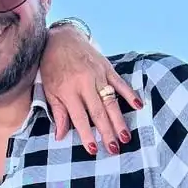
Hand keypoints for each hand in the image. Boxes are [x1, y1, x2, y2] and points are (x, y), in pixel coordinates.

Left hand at [41, 27, 142, 155]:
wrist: (61, 38)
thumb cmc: (52, 67)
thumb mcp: (49, 90)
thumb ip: (58, 112)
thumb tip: (60, 136)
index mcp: (68, 91)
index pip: (80, 117)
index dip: (87, 135)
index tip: (93, 150)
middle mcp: (85, 83)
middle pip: (98, 112)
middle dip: (107, 132)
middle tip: (114, 149)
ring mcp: (98, 75)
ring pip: (111, 101)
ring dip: (119, 120)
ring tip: (125, 136)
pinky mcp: (107, 67)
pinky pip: (120, 82)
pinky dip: (130, 94)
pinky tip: (138, 106)